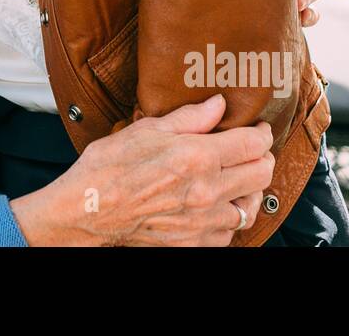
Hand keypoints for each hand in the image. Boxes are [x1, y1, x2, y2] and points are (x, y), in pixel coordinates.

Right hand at [9, 94, 273, 245]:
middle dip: (262, 157)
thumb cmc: (107, 169)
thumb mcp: (145, 130)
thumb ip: (188, 118)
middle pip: (261, 173)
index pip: (252, 144)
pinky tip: (215, 206)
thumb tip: (217, 105)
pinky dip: (228, 218)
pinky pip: (230, 232)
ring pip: (250, 206)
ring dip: (247, 190)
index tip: (257, 129)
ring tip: (235, 179)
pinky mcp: (195, 244)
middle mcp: (206, 192)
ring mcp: (203, 222)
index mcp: (196, 157)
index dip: (261, 133)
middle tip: (251, 150)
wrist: (87, 211)